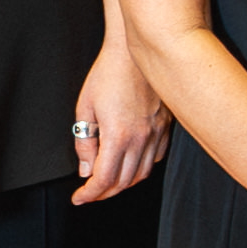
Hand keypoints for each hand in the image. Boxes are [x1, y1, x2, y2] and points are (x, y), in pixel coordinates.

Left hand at [67, 34, 163, 206]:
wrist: (135, 49)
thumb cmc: (108, 73)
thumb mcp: (85, 108)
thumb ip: (85, 143)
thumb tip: (86, 170)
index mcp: (118, 135)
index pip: (103, 179)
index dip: (89, 194)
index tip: (79, 197)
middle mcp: (141, 138)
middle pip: (124, 182)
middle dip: (103, 192)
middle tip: (90, 191)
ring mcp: (157, 132)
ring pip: (142, 174)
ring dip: (124, 183)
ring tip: (108, 180)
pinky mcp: (166, 125)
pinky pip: (156, 157)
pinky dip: (142, 168)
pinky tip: (130, 163)